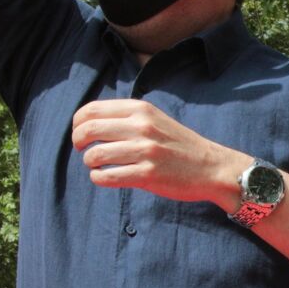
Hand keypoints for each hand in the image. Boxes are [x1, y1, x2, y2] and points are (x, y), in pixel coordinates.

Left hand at [71, 99, 246, 205]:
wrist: (211, 167)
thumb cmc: (179, 144)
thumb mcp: (155, 119)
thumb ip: (127, 117)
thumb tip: (90, 120)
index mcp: (141, 110)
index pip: (92, 110)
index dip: (77, 122)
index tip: (80, 133)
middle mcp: (142, 127)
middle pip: (89, 130)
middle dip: (77, 141)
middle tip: (81, 150)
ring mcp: (145, 151)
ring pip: (95, 155)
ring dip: (89, 162)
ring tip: (96, 165)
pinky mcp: (148, 175)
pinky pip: (108, 177)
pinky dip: (98, 178)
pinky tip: (103, 177)